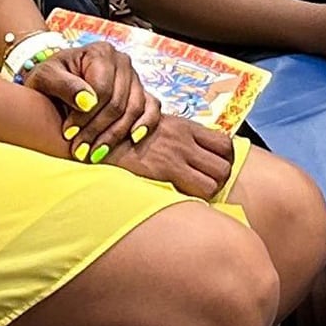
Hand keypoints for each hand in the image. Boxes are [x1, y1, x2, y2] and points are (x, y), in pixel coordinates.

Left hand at [34, 43, 151, 159]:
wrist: (55, 80)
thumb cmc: (49, 77)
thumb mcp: (45, 76)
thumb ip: (64, 85)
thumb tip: (88, 102)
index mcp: (100, 52)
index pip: (102, 90)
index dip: (86, 116)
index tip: (68, 133)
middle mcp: (122, 62)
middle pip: (118, 103)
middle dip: (97, 130)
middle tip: (79, 150)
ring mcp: (134, 77)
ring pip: (134, 109)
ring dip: (115, 135)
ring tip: (95, 153)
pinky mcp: (140, 91)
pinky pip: (152, 108)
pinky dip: (146, 124)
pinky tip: (133, 139)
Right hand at [114, 112, 237, 198]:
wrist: (99, 139)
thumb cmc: (125, 136)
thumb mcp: (156, 126)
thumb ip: (178, 138)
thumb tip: (195, 153)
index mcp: (185, 127)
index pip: (225, 144)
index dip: (225, 160)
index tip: (215, 168)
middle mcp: (184, 140)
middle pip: (225, 165)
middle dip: (220, 179)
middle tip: (206, 184)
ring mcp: (175, 157)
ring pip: (215, 182)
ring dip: (209, 191)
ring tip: (194, 193)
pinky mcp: (164, 172)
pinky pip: (196, 192)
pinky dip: (194, 200)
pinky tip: (181, 200)